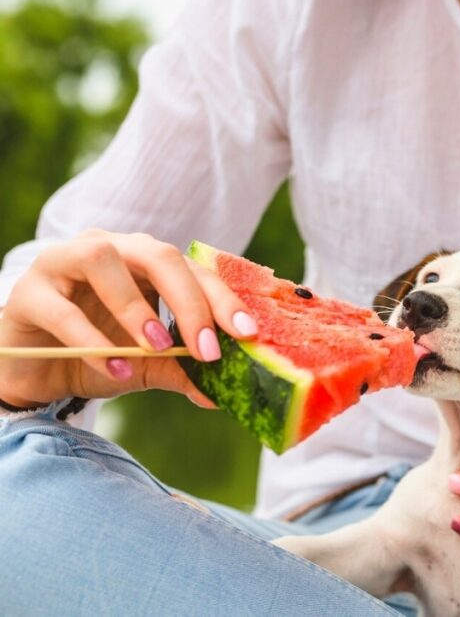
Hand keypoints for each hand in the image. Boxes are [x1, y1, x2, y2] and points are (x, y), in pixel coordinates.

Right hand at [0, 229, 257, 407]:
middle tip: (208, 349)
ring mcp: (62, 262)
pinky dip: (92, 341)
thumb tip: (221, 395)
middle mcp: (108, 248)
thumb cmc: (96, 354)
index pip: (193, 269)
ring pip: (102, 260)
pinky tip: (114, 368)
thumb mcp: (147, 364)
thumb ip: (181, 370)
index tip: (248, 334)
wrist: (33, 371)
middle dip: (189, 301)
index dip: (222, 299)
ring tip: (157, 348)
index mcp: (144, 260)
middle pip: (156, 254)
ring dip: (135, 306)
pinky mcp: (27, 292)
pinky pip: (62, 309)